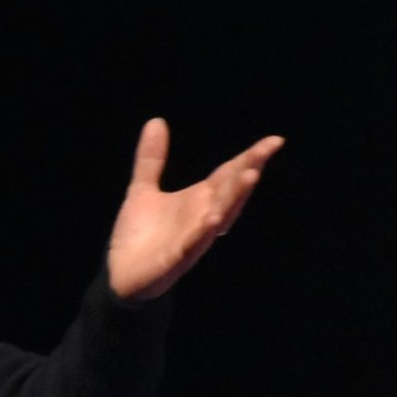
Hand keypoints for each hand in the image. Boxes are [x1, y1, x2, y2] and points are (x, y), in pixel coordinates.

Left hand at [105, 118, 284, 302]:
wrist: (121, 275)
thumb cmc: (139, 235)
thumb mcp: (142, 190)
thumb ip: (152, 158)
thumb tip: (156, 121)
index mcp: (199, 200)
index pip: (229, 175)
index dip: (250, 158)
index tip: (275, 140)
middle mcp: (202, 217)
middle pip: (230, 193)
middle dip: (246, 173)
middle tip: (264, 152)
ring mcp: (192, 239)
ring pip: (219, 217)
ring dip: (234, 199)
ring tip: (250, 176)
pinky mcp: (175, 259)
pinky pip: (192, 245)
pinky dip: (202, 233)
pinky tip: (212, 220)